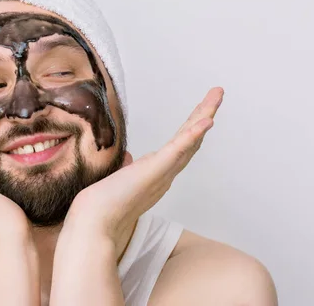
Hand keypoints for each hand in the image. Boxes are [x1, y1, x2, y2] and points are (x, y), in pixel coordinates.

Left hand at [63, 87, 223, 257]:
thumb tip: (129, 158)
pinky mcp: (156, 171)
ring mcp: (163, 172)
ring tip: (216, 98)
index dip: (193, 127)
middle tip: (217, 93)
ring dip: (204, 116)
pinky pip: (178, 150)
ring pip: (190, 140)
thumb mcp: (121, 177)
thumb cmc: (105, 203)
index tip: (203, 112)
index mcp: (158, 172)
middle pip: (191, 138)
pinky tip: (205, 121)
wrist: (96, 221)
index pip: (180, 144)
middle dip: (205, 114)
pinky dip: (193, 135)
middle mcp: (166, 173)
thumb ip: (130, 167)